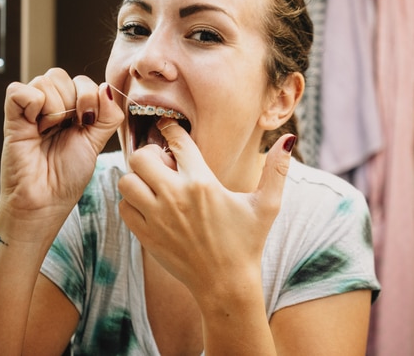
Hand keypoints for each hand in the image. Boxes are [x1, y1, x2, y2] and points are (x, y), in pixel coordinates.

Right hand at [0, 68, 123, 236]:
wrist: (45, 201)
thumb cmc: (66, 177)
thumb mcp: (96, 142)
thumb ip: (108, 115)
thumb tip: (107, 88)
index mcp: (71, 110)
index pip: (82, 81)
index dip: (91, 97)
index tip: (87, 123)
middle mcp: (50, 106)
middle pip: (63, 75)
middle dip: (76, 100)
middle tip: (70, 127)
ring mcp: (30, 110)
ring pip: (46, 79)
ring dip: (56, 107)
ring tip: (49, 131)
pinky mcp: (12, 117)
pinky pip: (20, 91)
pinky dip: (33, 104)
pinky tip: (35, 126)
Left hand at [117, 119, 294, 299]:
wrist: (226, 284)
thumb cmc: (247, 243)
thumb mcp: (267, 205)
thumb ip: (277, 170)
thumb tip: (289, 140)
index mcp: (202, 182)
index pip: (176, 140)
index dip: (171, 129)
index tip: (171, 130)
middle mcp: (175, 196)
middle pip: (141, 157)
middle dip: (150, 154)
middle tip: (162, 163)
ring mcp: (157, 217)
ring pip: (126, 181)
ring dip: (136, 178)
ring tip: (153, 184)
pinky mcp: (146, 236)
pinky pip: (124, 208)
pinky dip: (131, 203)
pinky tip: (149, 206)